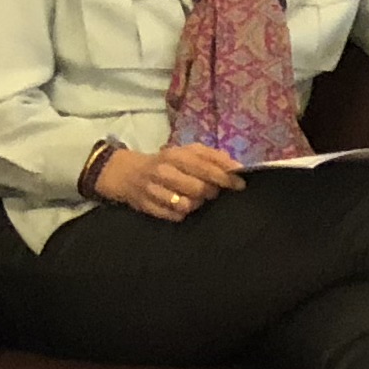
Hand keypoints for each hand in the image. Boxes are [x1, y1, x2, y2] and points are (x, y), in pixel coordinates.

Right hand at [98, 142, 243, 222]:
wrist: (128, 173)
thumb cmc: (166, 162)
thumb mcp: (187, 152)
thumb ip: (212, 157)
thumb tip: (237, 167)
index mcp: (176, 155)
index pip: (205, 167)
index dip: (225, 177)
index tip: (240, 184)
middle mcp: (164, 172)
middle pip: (199, 189)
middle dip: (211, 192)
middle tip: (212, 191)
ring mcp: (153, 190)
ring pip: (187, 205)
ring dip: (196, 204)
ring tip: (195, 198)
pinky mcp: (147, 207)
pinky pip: (175, 216)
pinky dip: (181, 213)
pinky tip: (180, 205)